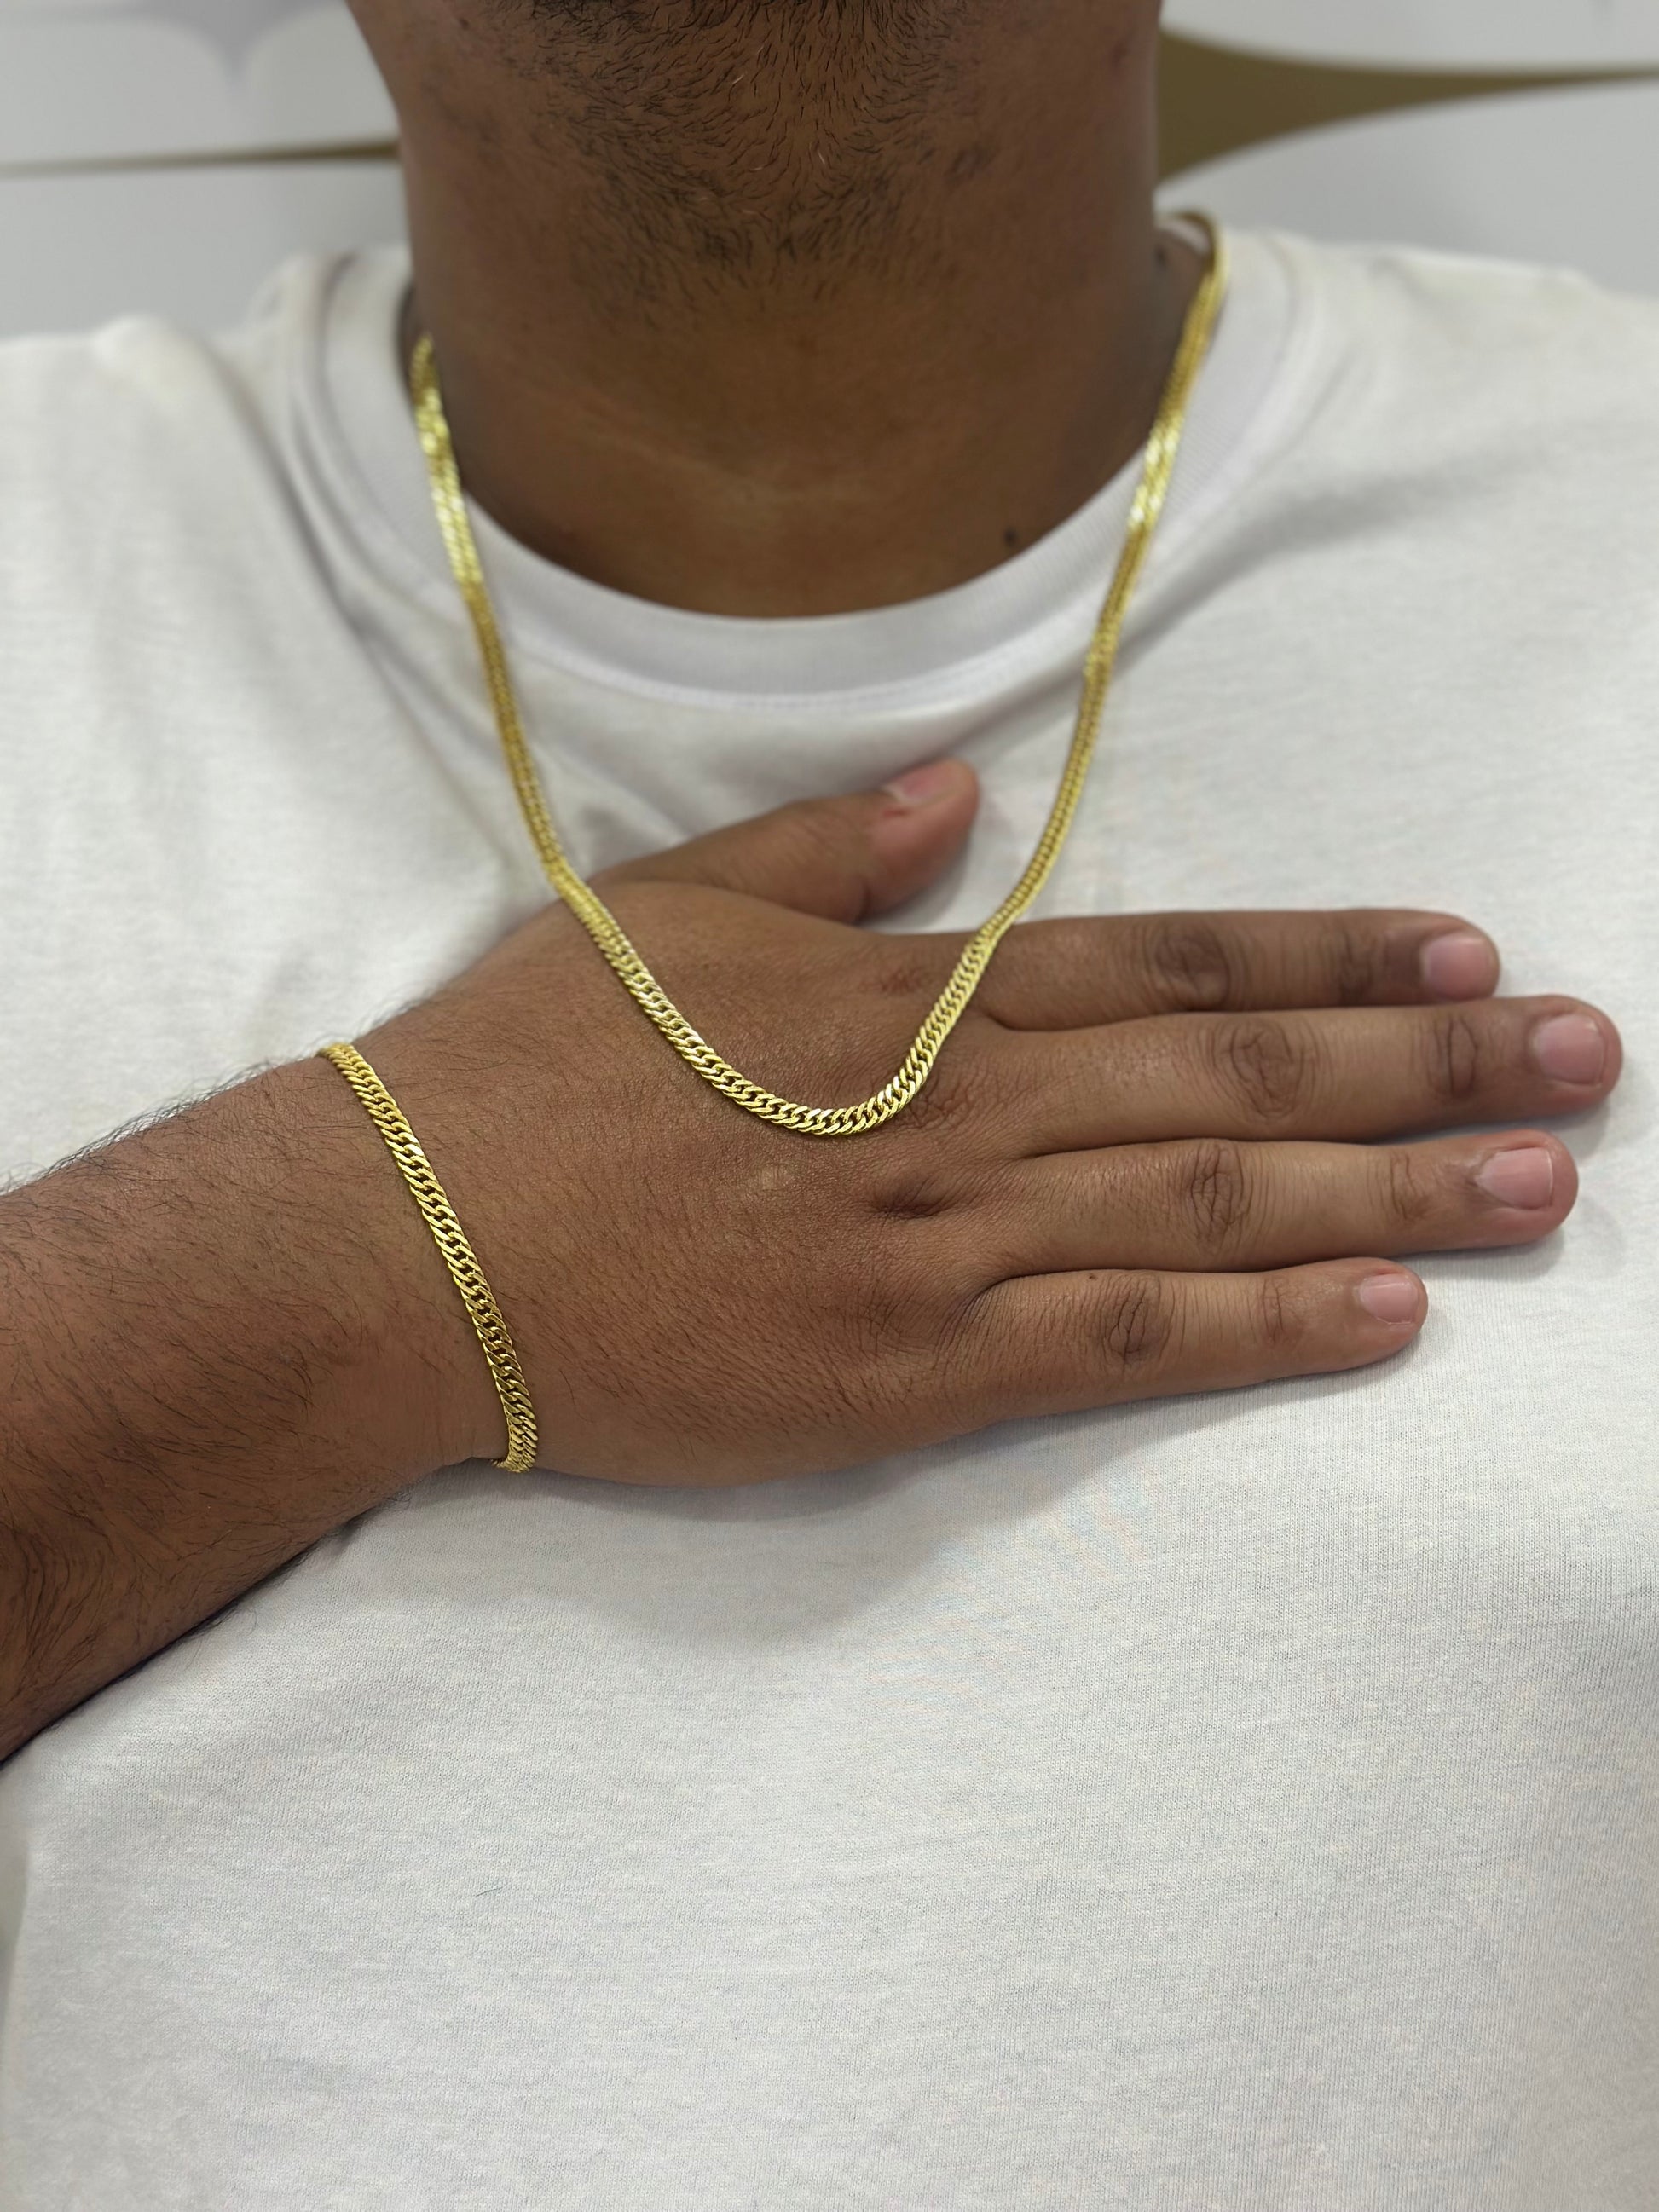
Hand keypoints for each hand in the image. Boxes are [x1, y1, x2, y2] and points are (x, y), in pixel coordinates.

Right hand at [354, 760, 1620, 1484]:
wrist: (408, 1238)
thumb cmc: (528, 1068)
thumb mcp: (670, 906)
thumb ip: (837, 846)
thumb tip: (965, 791)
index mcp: (911, 992)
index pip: (1168, 956)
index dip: (1329, 950)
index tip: (1464, 949)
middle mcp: (961, 1107)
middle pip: (1235, 1068)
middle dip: (1422, 1061)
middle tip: (1581, 1060)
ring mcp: (944, 1241)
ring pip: (1212, 1201)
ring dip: (1391, 1187)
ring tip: (1538, 1183)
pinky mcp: (908, 1369)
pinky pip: (1121, 1342)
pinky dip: (1262, 1327)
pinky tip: (1387, 1316)